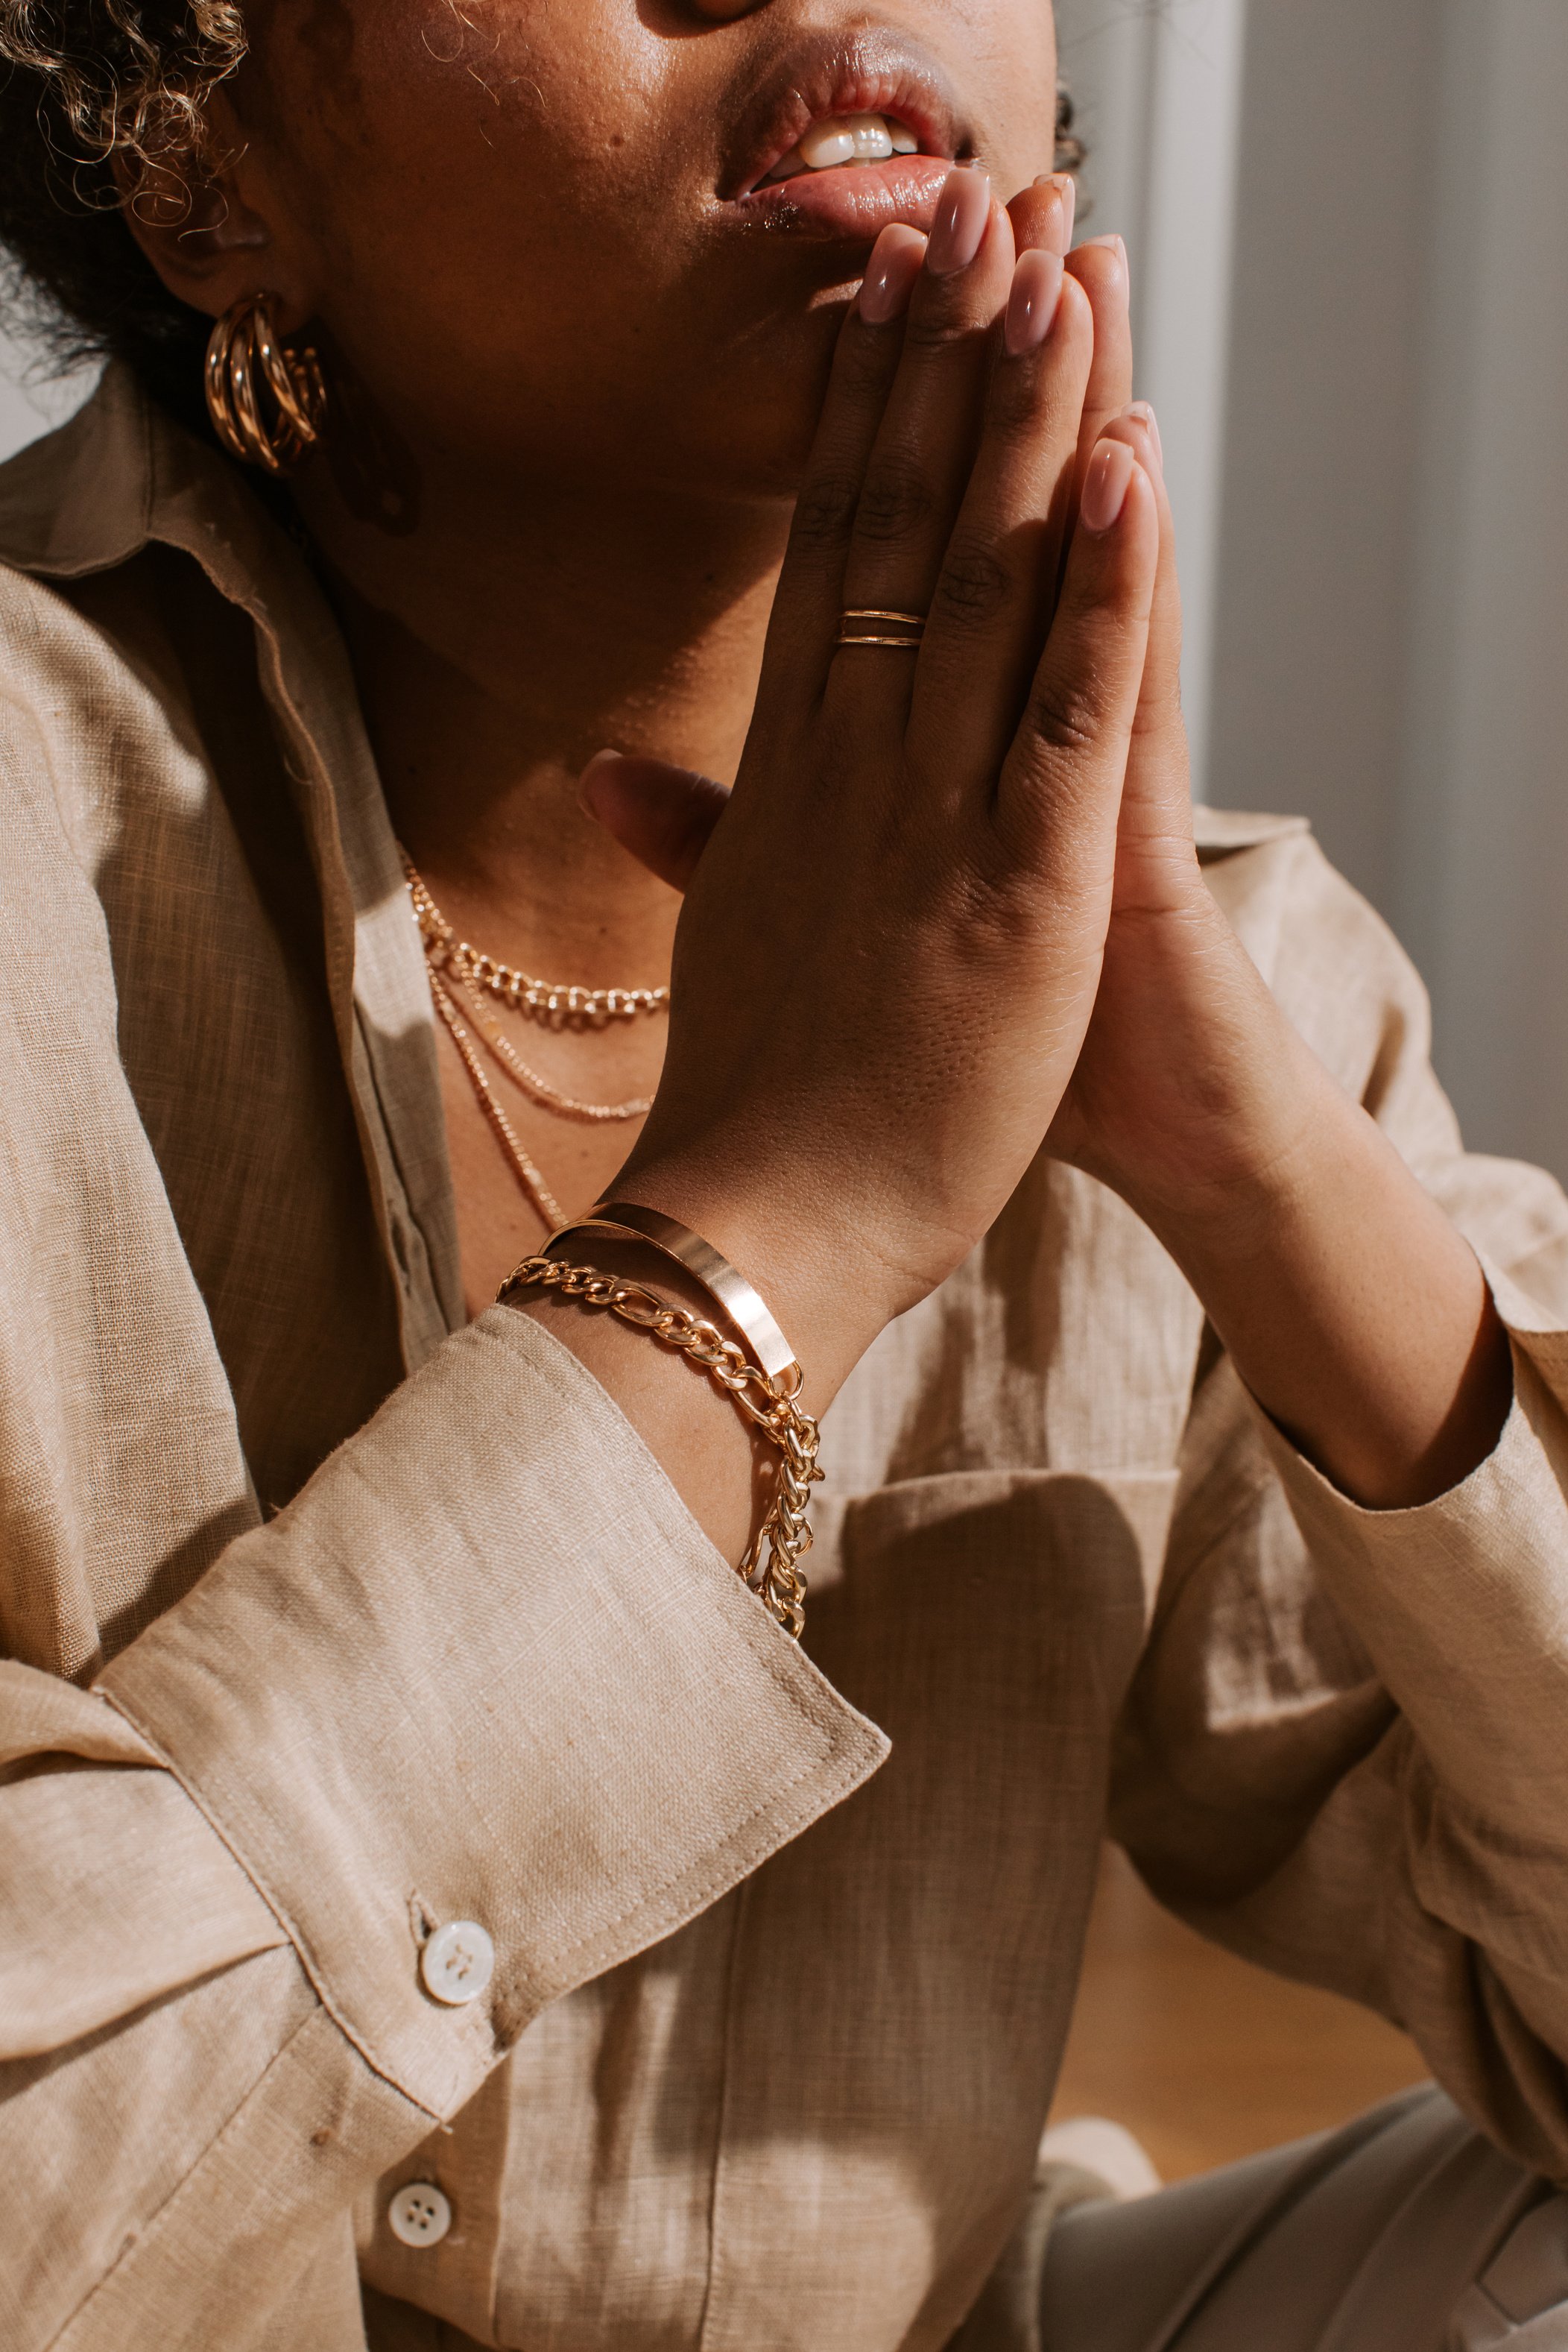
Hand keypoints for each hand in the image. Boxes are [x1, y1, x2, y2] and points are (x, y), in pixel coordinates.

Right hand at [589, 169, 1159, 1393]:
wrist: (763, 1223)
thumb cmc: (751, 1095)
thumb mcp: (718, 938)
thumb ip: (686, 835)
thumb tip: (613, 775)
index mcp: (789, 774)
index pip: (826, 556)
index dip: (858, 414)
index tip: (880, 295)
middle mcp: (852, 763)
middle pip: (899, 528)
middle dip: (939, 365)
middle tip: (970, 213)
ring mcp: (933, 814)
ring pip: (985, 585)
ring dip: (1026, 425)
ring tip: (1050, 279)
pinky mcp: (1021, 884)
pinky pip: (1068, 709)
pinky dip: (1103, 587)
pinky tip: (1128, 469)